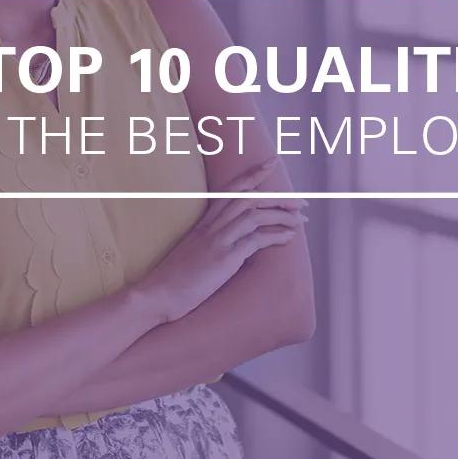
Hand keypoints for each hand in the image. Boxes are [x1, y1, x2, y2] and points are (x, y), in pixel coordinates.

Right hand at [135, 157, 307, 324]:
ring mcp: (217, 241)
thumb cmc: (172, 279)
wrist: (155, 295)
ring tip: (301, 220)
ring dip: (282, 215)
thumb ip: (209, 243)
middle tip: (302, 202)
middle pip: (248, 198)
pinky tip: (289, 238)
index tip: (273, 163)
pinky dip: (275, 236)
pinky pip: (254, 240)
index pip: (232, 189)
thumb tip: (230, 244)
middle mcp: (211, 226)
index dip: (254, 174)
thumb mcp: (192, 253)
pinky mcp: (223, 258)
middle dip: (278, 197)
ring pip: (254, 215)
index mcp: (204, 223)